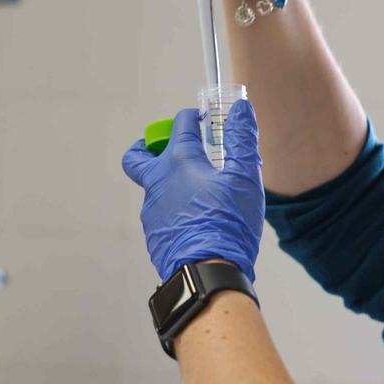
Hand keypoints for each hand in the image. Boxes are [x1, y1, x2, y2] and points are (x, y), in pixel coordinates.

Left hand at [122, 100, 263, 281]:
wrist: (208, 274)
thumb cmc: (228, 223)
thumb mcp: (244, 178)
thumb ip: (242, 140)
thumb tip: (242, 109)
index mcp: (179, 162)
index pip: (180, 125)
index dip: (192, 117)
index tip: (201, 118)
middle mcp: (157, 182)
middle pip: (138, 155)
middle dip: (148, 145)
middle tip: (169, 148)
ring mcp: (151, 210)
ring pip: (152, 188)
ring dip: (169, 183)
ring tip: (198, 195)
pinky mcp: (154, 235)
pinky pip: (160, 215)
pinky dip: (173, 210)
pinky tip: (196, 222)